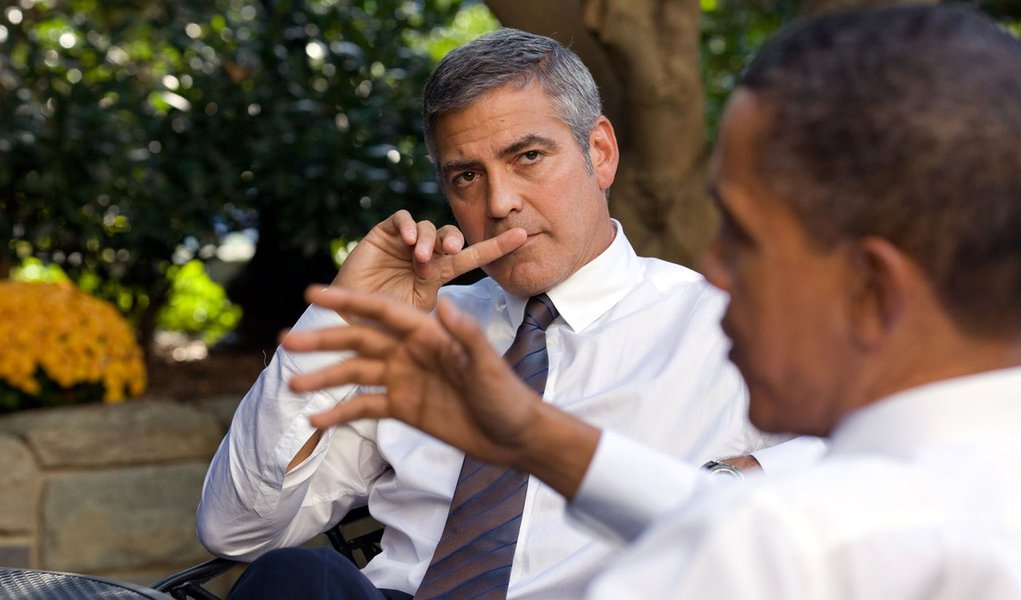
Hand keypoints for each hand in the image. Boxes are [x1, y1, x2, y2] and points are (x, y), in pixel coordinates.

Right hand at [282, 287, 601, 497]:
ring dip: (324, 378)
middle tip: (286, 340)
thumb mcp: (488, 366)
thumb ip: (467, 336)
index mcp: (428, 334)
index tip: (314, 293)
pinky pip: (366, 407)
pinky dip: (342, 413)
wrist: (515, 437)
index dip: (347, 302)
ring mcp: (405, 380)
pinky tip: (317, 420)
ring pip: (356, 374)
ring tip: (292, 386)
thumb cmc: (508, 397)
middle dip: (324, 340)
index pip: (381, 312)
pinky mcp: (404, 407)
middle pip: (359, 340)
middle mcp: (411, 351)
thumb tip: (443, 302)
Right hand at [333, 210, 526, 310]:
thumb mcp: (423, 324)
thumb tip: (465, 318)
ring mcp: (404, 244)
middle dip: (454, 239)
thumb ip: (444, 316)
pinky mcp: (383, 235)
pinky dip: (409, 225)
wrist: (350, 323)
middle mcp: (424, 255)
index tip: (524, 236)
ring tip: (420, 257)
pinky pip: (402, 219)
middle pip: (450, 236)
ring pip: (429, 227)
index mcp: (438, 274)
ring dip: (429, 239)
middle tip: (450, 250)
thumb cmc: (386, 327)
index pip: (473, 256)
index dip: (497, 246)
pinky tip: (409, 240)